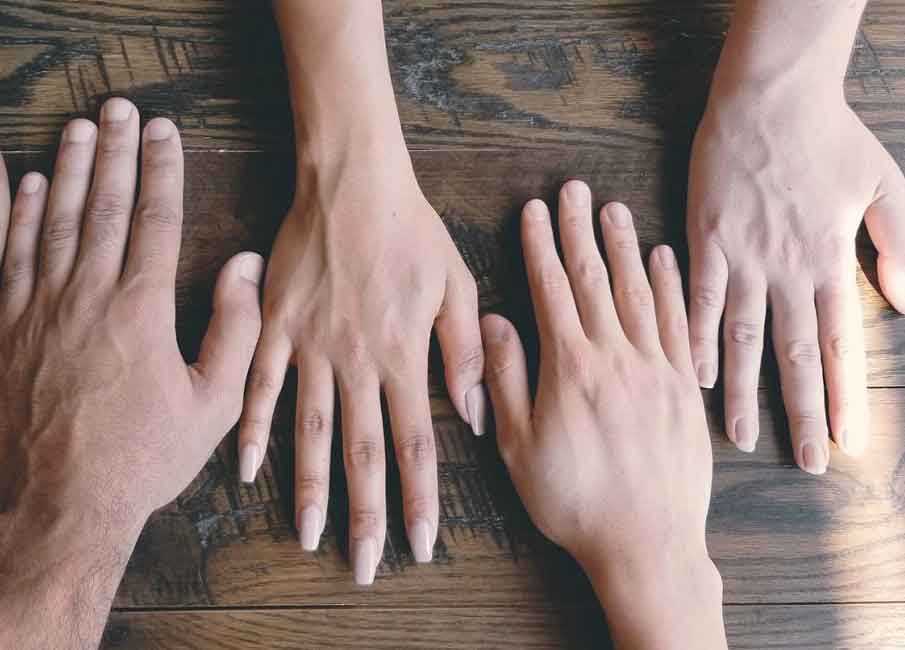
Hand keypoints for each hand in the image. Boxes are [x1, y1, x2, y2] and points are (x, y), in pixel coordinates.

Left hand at [0, 99, 261, 647]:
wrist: (59, 503)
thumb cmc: (142, 457)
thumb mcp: (213, 404)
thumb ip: (236, 330)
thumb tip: (244, 266)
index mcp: (140, 311)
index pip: (154, 221)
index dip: (162, 170)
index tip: (166, 132)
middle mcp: (84, 297)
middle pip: (101, 206)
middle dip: (114, 151)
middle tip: (120, 109)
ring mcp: (35, 308)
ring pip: (52, 220)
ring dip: (66, 168)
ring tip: (78, 127)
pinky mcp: (2, 326)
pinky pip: (2, 252)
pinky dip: (8, 210)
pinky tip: (14, 177)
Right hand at [238, 146, 484, 583]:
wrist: (353, 181)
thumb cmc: (412, 230)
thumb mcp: (456, 284)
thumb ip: (463, 352)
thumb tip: (474, 415)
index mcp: (404, 354)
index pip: (416, 443)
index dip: (419, 498)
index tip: (421, 543)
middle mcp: (357, 360)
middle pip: (363, 451)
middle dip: (367, 513)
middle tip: (365, 564)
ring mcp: (312, 344)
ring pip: (310, 431)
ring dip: (310, 488)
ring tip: (309, 535)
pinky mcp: (276, 324)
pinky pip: (261, 384)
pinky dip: (252, 428)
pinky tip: (247, 469)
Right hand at [482, 182, 724, 648]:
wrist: (647, 543)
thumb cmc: (573, 500)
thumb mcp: (519, 447)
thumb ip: (505, 379)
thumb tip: (494, 322)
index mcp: (570, 367)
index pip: (552, 290)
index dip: (541, 246)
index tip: (535, 210)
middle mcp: (615, 356)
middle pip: (594, 279)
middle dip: (580, 230)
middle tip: (574, 189)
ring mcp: (655, 368)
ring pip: (637, 291)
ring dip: (623, 246)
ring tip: (613, 209)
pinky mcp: (683, 387)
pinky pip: (678, 323)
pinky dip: (670, 285)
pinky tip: (663, 258)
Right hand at [688, 75, 904, 471]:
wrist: (768, 98)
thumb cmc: (826, 136)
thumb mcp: (885, 182)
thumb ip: (902, 242)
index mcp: (829, 260)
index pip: (841, 342)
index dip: (845, 395)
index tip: (849, 442)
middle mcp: (787, 270)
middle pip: (795, 353)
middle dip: (802, 411)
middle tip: (805, 462)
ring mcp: (743, 259)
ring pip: (744, 336)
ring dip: (743, 391)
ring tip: (739, 437)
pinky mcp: (705, 242)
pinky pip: (699, 301)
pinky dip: (696, 339)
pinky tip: (694, 376)